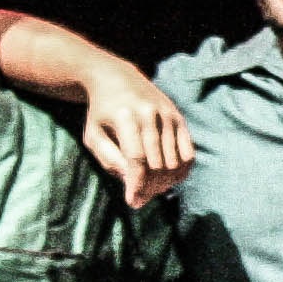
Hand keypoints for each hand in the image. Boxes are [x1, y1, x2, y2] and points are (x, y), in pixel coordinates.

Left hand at [81, 64, 195, 209]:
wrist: (117, 79)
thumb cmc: (101, 113)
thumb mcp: (93, 135)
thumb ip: (109, 159)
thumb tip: (132, 183)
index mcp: (126, 117)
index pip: (137, 159)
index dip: (137, 185)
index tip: (133, 202)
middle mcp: (151, 114)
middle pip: (158, 164)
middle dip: (149, 188)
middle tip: (139, 198)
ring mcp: (169, 116)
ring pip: (174, 163)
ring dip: (164, 183)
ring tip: (150, 189)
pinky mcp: (180, 119)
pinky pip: (188, 154)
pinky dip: (181, 172)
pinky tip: (168, 179)